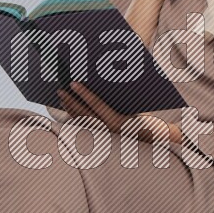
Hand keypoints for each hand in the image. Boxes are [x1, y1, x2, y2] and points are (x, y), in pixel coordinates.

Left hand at [54, 81, 171, 141]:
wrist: (152, 137)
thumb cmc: (145, 116)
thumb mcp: (137, 104)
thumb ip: (123, 93)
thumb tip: (107, 73)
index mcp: (120, 121)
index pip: (98, 105)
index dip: (84, 93)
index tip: (72, 83)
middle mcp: (109, 131)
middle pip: (84, 115)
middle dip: (70, 101)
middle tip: (60, 89)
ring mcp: (103, 137)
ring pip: (81, 122)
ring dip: (69, 108)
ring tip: (61, 96)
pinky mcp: (99, 138)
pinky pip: (83, 126)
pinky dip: (74, 116)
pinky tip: (68, 106)